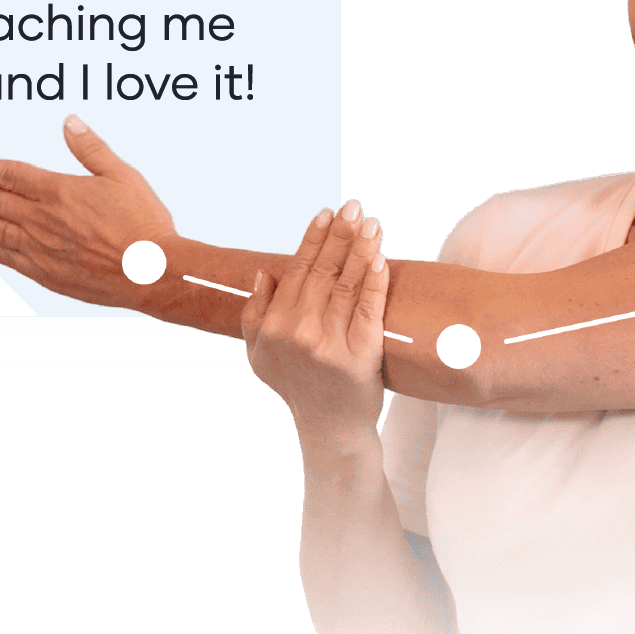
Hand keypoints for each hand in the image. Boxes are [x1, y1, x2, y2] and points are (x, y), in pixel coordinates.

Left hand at [0, 115, 176, 306]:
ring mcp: (40, 248)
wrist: (153, 274)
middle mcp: (42, 220)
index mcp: (59, 191)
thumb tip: (69, 121)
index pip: (7, 174)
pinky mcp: (45, 272)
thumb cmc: (144, 224)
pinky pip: (5, 257)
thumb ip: (91, 149)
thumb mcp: (122, 176)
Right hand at [241, 200, 389, 440]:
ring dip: (361, 248)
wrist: (328, 428)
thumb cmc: (295, 386)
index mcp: (274, 325)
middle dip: (341, 233)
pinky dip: (375, 280)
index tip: (326, 212)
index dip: (313, 238)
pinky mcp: (359, 354)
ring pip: (348, 283)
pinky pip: (369, 308)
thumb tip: (266, 273)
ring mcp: (329, 343)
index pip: (297, 270)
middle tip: (354, 205)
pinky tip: (380, 258)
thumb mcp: (259, 353)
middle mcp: (298, 331)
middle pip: (324, 270)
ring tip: (372, 222)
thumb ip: (255, 312)